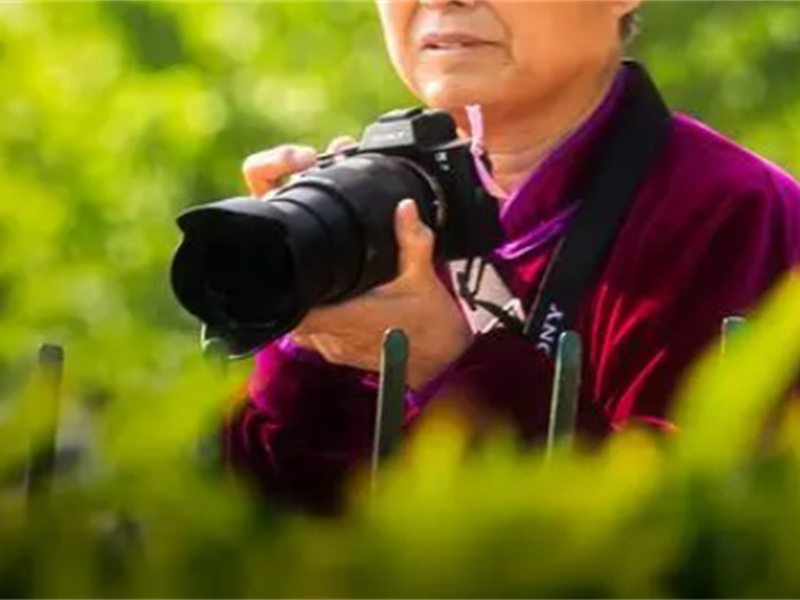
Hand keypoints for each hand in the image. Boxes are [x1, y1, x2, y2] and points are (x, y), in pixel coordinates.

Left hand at [242, 139, 472, 389]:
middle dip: (296, 294)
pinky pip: (316, 338)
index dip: (285, 293)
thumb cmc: (433, 324)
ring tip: (317, 285)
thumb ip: (411, 240)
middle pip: (293, 316)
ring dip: (308, 309)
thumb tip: (404, 207)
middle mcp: (336, 337)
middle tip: (304, 270)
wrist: (444, 363)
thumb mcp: (423, 277)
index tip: (287, 272)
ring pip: (302, 328)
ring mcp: (337, 349)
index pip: (295, 311)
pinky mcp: (342, 356)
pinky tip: (333, 306)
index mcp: (348, 317)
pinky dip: (319, 322)